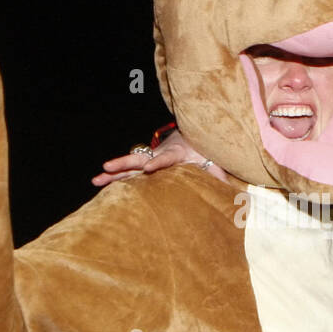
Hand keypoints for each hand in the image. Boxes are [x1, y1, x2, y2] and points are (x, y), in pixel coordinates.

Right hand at [91, 128, 227, 185]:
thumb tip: (237, 195)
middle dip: (123, 163)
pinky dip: (113, 177)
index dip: (158, 163)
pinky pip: (128, 171)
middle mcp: (159, 154)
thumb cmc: (204, 152)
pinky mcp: (144, 164)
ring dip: (112, 173)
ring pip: (129, 165)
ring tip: (95, 180)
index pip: (166, 158)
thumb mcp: (214, 162)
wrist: (193, 136)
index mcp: (176, 154)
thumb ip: (220, 177)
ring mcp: (149, 159)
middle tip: (106, 167)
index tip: (150, 169)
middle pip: (139, 158)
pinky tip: (98, 184)